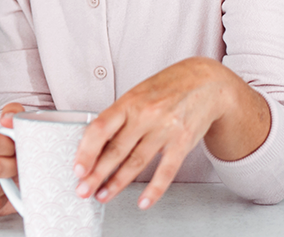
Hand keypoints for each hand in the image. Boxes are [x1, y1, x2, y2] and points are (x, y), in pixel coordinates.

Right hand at [0, 103, 22, 218]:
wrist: (5, 178)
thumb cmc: (7, 154)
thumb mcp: (13, 129)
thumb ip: (13, 113)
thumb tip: (7, 118)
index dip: (9, 148)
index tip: (14, 149)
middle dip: (11, 168)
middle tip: (14, 166)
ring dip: (5, 186)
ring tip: (5, 180)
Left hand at [73, 58, 269, 209]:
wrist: (206, 82)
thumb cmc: (167, 87)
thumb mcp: (137, 94)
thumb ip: (119, 117)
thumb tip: (96, 143)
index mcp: (128, 102)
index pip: (100, 128)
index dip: (86, 150)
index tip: (78, 168)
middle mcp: (145, 116)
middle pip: (115, 150)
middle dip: (96, 174)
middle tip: (84, 190)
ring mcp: (164, 130)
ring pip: (136, 163)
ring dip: (117, 183)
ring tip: (104, 195)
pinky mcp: (182, 143)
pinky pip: (166, 171)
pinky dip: (154, 189)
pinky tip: (143, 201)